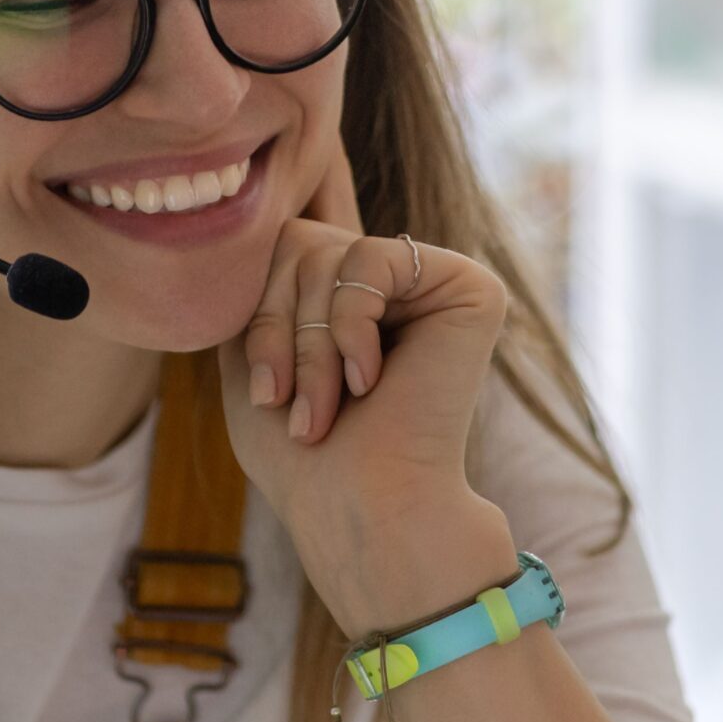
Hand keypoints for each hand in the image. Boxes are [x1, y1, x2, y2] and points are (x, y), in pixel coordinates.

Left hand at [215, 134, 518, 633]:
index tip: (263, 394)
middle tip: (290, 404)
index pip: (276, 250)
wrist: (359, 508)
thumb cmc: (302, 455)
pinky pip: (373, 256)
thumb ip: (258, 284)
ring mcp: (435, 282)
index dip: (256, 313)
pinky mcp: (470, 288)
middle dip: (278, 326)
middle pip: (297, 241)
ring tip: (325, 408)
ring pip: (328, 250)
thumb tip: (259, 213)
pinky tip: (371, 380)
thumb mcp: (252, 354)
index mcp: (349, 298)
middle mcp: (396, 284)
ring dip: (309, 340)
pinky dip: (350, 322)